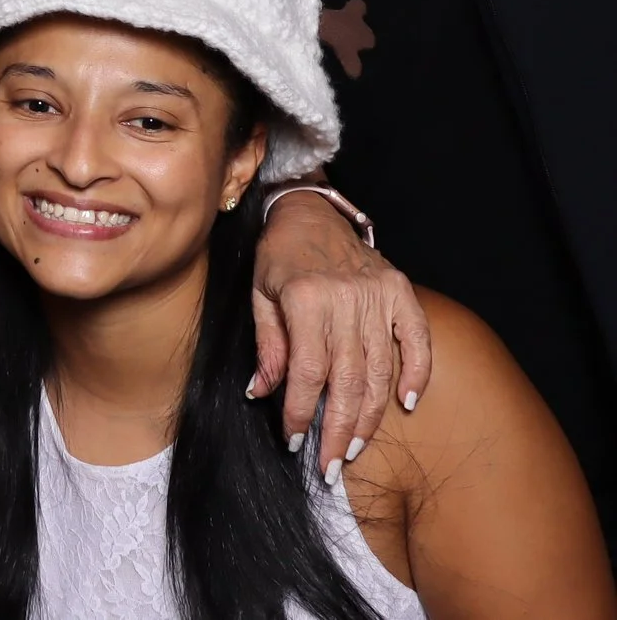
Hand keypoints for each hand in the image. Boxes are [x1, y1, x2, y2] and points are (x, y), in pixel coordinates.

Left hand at [252, 192, 431, 475]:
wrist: (309, 212)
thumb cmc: (278, 257)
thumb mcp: (259, 297)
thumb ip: (267, 346)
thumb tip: (261, 393)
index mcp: (305, 300)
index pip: (306, 373)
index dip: (301, 412)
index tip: (294, 441)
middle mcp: (345, 300)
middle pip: (347, 381)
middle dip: (338, 430)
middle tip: (330, 466)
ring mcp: (378, 296)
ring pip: (380, 371)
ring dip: (370, 416)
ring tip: (355, 448)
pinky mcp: (401, 291)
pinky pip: (417, 341)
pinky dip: (416, 374)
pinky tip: (407, 405)